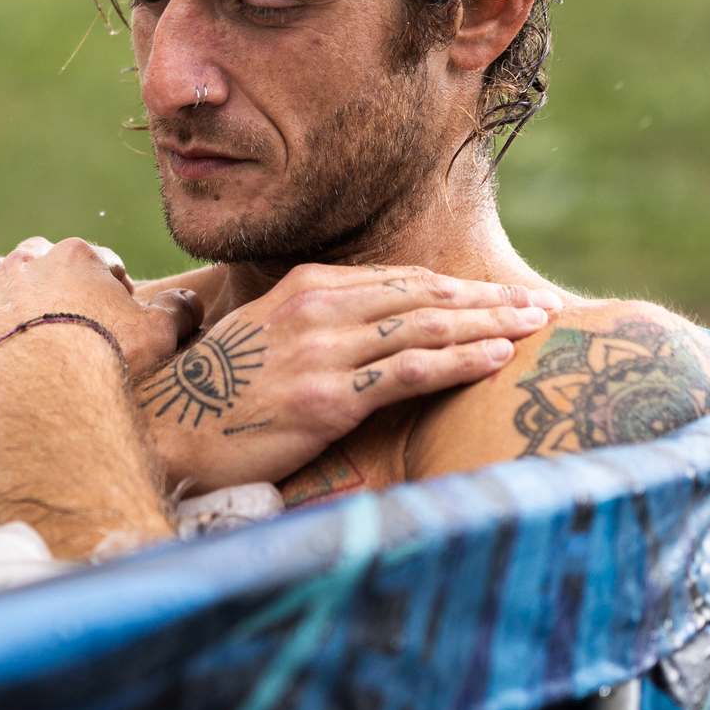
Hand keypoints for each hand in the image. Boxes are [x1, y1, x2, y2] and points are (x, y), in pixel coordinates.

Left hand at [0, 237, 202, 419]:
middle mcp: (23, 263)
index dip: (110, 288)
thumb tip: (189, 301)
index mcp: (75, 257)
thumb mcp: (159, 334)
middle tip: (61, 319)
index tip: (114, 318)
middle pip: (37, 259)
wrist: (43, 394)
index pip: (98, 261)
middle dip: (49, 280)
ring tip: (12, 323)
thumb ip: (177, 309)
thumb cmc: (106, 359)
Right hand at [141, 264, 559, 491]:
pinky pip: (410, 371)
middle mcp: (319, 306)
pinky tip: (496, 358)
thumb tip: (371, 329)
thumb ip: (319, 324)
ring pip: (427, 327)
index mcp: (307, 285)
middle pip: (425, 296)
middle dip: (488, 300)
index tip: (502, 295)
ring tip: (533, 326)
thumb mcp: (268, 335)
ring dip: (489, 325)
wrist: (169, 428)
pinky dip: (460, 362)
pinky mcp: (328, 397)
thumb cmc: (220, 391)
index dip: (457, 288)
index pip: (402, 280)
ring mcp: (324, 350)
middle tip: (540, 304)